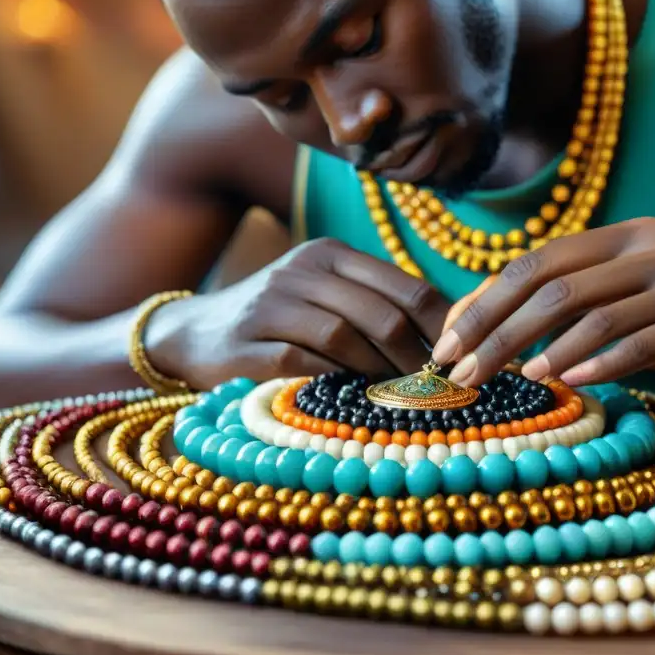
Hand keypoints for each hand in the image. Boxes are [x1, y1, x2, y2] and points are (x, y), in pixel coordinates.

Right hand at [149, 238, 450, 386]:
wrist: (195, 331)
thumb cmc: (281, 318)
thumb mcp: (327, 294)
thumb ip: (378, 304)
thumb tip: (449, 336)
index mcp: (331, 255)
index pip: (407, 286)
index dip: (441, 326)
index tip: (459, 358)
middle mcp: (302, 272)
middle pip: (381, 313)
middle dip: (416, 356)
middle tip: (434, 387)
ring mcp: (271, 305)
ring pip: (344, 337)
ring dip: (379, 372)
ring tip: (399, 395)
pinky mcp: (246, 343)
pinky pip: (304, 364)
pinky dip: (334, 382)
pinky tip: (352, 398)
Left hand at [432, 218, 654, 403]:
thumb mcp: (627, 308)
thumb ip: (571, 308)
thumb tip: (483, 327)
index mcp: (624, 236)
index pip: (536, 262)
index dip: (484, 300)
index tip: (447, 342)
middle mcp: (650, 247)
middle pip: (552, 286)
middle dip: (495, 328)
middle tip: (459, 369)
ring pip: (588, 313)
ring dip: (537, 349)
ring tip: (505, 379)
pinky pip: (635, 343)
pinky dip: (594, 364)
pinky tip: (566, 384)